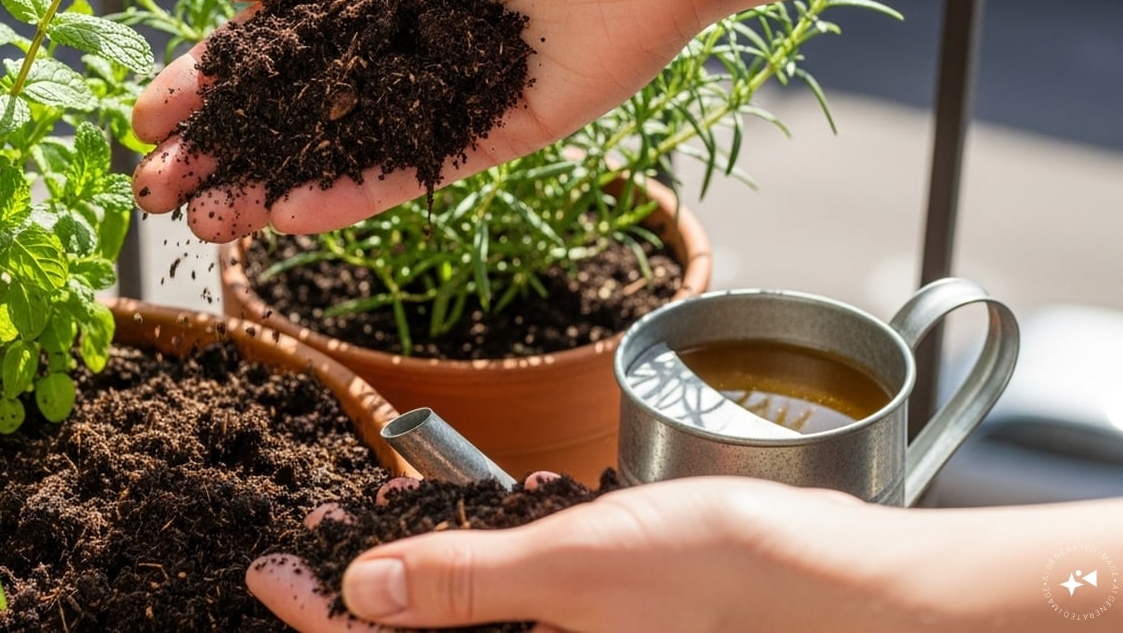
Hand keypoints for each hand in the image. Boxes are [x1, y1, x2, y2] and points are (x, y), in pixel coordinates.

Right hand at [132, 0, 731, 241]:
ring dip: (271, 185)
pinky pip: (413, 170)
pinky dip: (354, 195)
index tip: (150, 114)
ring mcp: (444, 93)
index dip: (212, 78)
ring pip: (341, 150)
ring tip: (205, 222)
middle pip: (295, 108)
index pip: (274, 40)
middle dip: (224, 148)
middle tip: (156, 187)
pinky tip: (291, 215)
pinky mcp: (494, 131)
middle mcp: (401, 42)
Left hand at [248, 475, 907, 632]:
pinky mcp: (612, 631)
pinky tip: (518, 502)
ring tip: (408, 502)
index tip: (269, 565)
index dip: (316, 614)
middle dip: (374, 579)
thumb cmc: (728, 585)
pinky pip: (533, 609)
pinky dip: (506, 560)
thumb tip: (362, 592)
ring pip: (475, 619)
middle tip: (337, 518)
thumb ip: (465, 583)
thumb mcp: (577, 572)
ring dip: (438, 561)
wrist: (852, 596)